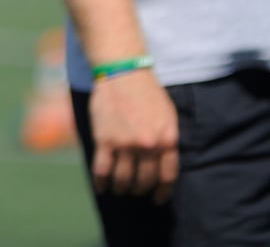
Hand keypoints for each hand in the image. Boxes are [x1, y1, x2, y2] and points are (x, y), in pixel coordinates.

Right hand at [89, 69, 180, 203]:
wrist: (122, 71)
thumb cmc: (147, 91)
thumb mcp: (168, 116)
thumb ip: (168, 140)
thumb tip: (164, 162)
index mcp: (167, 140)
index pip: (167, 177)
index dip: (162, 192)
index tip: (157, 198)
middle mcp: (148, 146)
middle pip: (144, 180)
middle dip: (139, 189)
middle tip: (135, 189)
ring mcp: (125, 144)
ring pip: (123, 179)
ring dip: (121, 188)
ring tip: (118, 188)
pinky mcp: (104, 140)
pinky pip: (101, 170)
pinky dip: (100, 182)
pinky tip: (100, 187)